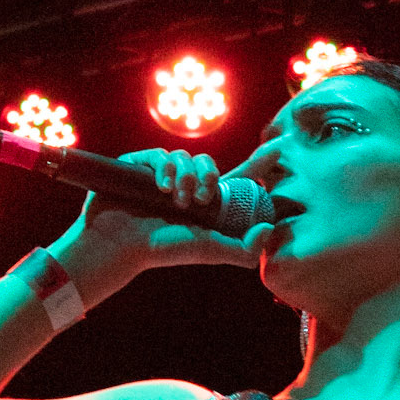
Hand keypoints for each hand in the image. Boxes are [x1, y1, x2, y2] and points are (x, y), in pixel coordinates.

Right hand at [53, 149, 274, 297]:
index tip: (279, 148)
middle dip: (209, 176)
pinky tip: (161, 188)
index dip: (257, 163)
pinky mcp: (141, 165)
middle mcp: (185, 185)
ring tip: (176, 200)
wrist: (120, 245)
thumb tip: (269, 230)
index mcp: (205, 202)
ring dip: (186, 176)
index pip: (238, 178)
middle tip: (202, 199)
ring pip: (186, 156)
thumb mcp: (209, 251)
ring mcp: (162, 173)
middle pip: (210, 162)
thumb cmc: (163, 250)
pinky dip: (166, 168)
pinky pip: (162, 153)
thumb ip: (243, 248)